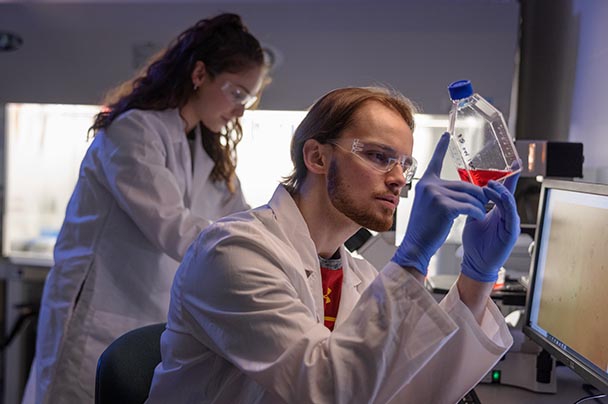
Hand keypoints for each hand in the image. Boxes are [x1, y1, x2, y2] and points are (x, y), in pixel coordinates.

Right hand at [392, 133, 487, 275]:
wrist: (416, 243)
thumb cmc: (425, 228)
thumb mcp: (430, 205)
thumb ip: (443, 193)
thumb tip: (468, 191)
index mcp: (425, 183)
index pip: (435, 161)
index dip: (442, 148)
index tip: (446, 135)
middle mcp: (429, 185)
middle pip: (465, 185)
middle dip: (477, 196)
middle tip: (482, 205)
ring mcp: (436, 195)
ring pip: (470, 196)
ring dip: (479, 206)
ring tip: (478, 214)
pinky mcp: (444, 206)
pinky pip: (470, 206)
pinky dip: (477, 212)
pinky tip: (477, 217)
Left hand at [460, 172, 520, 281]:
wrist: (476, 262)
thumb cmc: (476, 242)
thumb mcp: (473, 218)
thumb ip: (473, 204)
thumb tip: (466, 190)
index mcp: (499, 211)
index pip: (505, 190)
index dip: (509, 176)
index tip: (514, 161)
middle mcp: (507, 215)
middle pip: (510, 193)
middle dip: (507, 180)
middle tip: (500, 172)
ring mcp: (511, 223)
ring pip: (510, 201)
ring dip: (501, 192)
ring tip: (490, 186)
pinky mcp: (511, 232)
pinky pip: (510, 214)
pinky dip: (504, 204)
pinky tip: (497, 197)